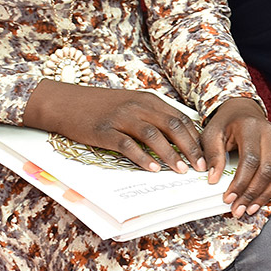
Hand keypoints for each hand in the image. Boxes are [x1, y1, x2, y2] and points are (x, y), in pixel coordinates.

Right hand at [23, 80, 204, 173]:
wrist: (65, 102)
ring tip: (180, 170)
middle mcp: (139, 106)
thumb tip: (176, 138)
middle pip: (172, 127)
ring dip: (170, 155)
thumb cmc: (100, 106)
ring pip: (154, 136)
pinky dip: (143, 158)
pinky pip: (128, 145)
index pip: (180, 119)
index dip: (194, 138)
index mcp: (148, 100)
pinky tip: (153, 169)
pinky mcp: (105, 131)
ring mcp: (122, 118)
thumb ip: (152, 116)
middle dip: (189, 148)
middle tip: (199, 166)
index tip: (204, 155)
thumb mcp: (131, 104)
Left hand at [202, 97, 270, 217]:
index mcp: (251, 127)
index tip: (228, 198)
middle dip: (252, 194)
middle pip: (267, 170)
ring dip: (268, 195)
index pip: (250, 160)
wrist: (243, 111)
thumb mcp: (212, 134)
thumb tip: (213, 178)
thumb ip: (212, 154)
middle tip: (239, 209)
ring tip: (253, 208)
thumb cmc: (227, 124)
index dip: (240, 182)